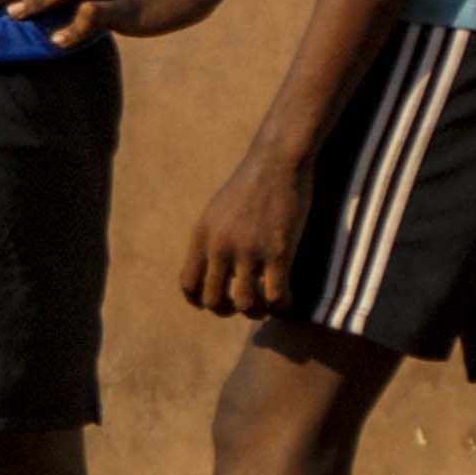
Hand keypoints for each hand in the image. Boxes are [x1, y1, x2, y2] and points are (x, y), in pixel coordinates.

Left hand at [186, 148, 305, 318]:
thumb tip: (210, 268)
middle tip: (242, 307)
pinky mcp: (278, 251)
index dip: (199, 301)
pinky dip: (280, 306)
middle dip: (227, 311)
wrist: (277, 162)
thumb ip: (211, 239)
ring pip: (245, 304)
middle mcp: (220, 246)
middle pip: (214, 300)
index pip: (188, 284)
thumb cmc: (250, 185)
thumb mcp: (217, 210)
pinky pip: (276, 295)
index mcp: (202, 236)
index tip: (215, 304)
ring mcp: (249, 250)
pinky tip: (287, 302)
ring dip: (256, 312)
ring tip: (265, 307)